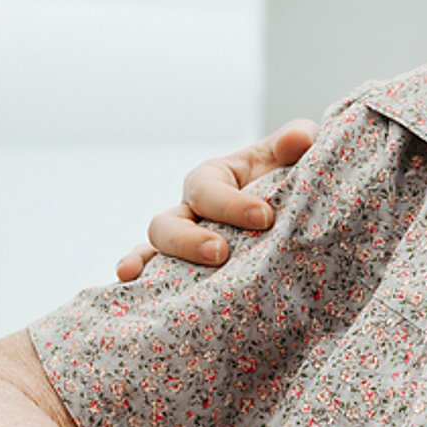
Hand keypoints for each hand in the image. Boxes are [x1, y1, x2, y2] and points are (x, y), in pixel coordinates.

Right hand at [116, 119, 315, 281]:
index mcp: (214, 178)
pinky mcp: (185, 270)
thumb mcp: (293, 154)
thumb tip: (299, 142)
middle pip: (168, 223)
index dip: (231, 204)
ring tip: (149, 277)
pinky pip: (152, 277)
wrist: (295, 209)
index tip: (265, 218)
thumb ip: (296, 140)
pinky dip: (138, 279)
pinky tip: (128, 286)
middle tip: (221, 253)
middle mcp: (190, 210)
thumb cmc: (288, 175)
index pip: (209, 189)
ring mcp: (183, 242)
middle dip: (189, 240)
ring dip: (151, 262)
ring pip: (155, 250)